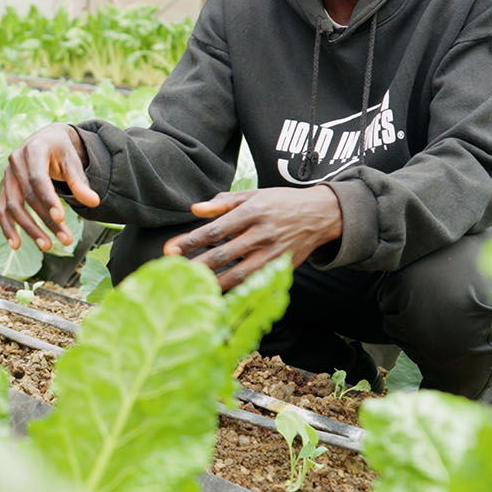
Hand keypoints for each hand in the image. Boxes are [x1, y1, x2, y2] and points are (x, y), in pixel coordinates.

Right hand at [0, 124, 100, 251]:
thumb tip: (94, 203)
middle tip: (65, 240)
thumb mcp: (73, 161)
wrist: (44, 139)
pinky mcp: (4, 188)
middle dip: (45, 220)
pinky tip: (16, 245)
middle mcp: (15, 162)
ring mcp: (7, 176)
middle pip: (27, 196)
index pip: (38, 179)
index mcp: (33, 150)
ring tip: (47, 246)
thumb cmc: (61, 151)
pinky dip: (7, 228)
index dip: (48, 200)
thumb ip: (79, 182)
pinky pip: (2, 210)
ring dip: (29, 229)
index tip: (61, 218)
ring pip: (13, 207)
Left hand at [164, 186, 344, 290]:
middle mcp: (262, 234)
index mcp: (253, 212)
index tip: (172, 250)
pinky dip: (236, 292)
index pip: (216, 229)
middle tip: (174, 273)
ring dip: (214, 283)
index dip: (192, 241)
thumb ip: (222, 202)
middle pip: (224, 254)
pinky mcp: (281, 268)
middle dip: (197, 265)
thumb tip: (194, 209)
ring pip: (239, 274)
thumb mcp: (252, 195)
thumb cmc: (279, 203)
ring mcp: (273, 254)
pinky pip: (255, 284)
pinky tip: (218, 296)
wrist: (319, 215)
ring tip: (192, 290)